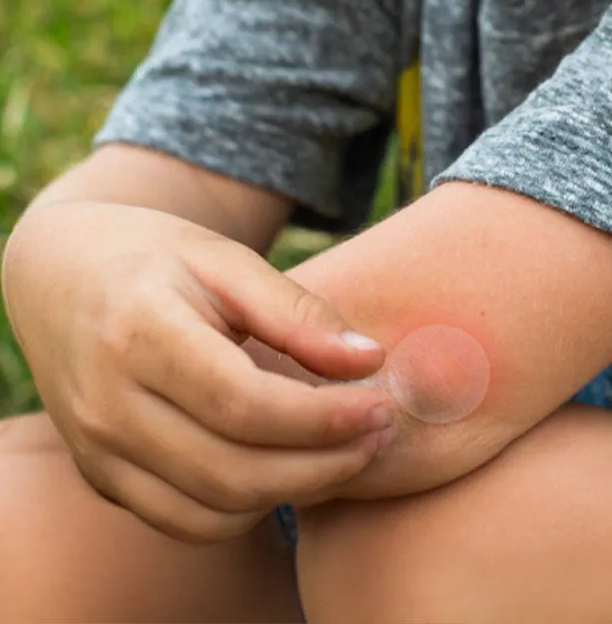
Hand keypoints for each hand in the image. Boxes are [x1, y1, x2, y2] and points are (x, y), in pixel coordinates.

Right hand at [1, 200, 396, 542]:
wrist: (62, 274)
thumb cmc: (156, 257)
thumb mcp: (226, 258)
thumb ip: (296, 310)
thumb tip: (370, 360)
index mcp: (138, 333)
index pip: (241, 403)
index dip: (321, 418)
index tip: (381, 406)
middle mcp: (108, 404)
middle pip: (231, 470)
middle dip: (323, 464)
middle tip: (381, 433)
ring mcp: (98, 451)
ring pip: (210, 510)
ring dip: (294, 493)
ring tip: (350, 453)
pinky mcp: (102, 478)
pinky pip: (183, 522)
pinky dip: (247, 510)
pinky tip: (293, 471)